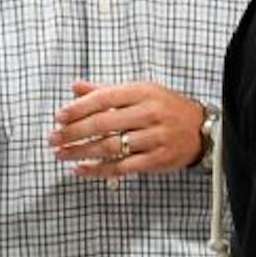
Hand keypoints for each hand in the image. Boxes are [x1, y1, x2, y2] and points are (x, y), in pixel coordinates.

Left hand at [51, 80, 203, 177]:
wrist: (202, 129)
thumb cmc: (165, 107)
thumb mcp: (140, 91)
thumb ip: (106, 90)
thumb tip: (75, 87)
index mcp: (142, 92)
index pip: (103, 99)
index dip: (78, 108)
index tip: (58, 117)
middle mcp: (149, 113)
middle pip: (103, 124)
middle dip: (74, 132)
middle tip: (53, 138)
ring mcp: (154, 138)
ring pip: (110, 147)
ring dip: (81, 152)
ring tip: (60, 154)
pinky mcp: (157, 159)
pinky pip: (122, 167)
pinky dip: (98, 170)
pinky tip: (81, 169)